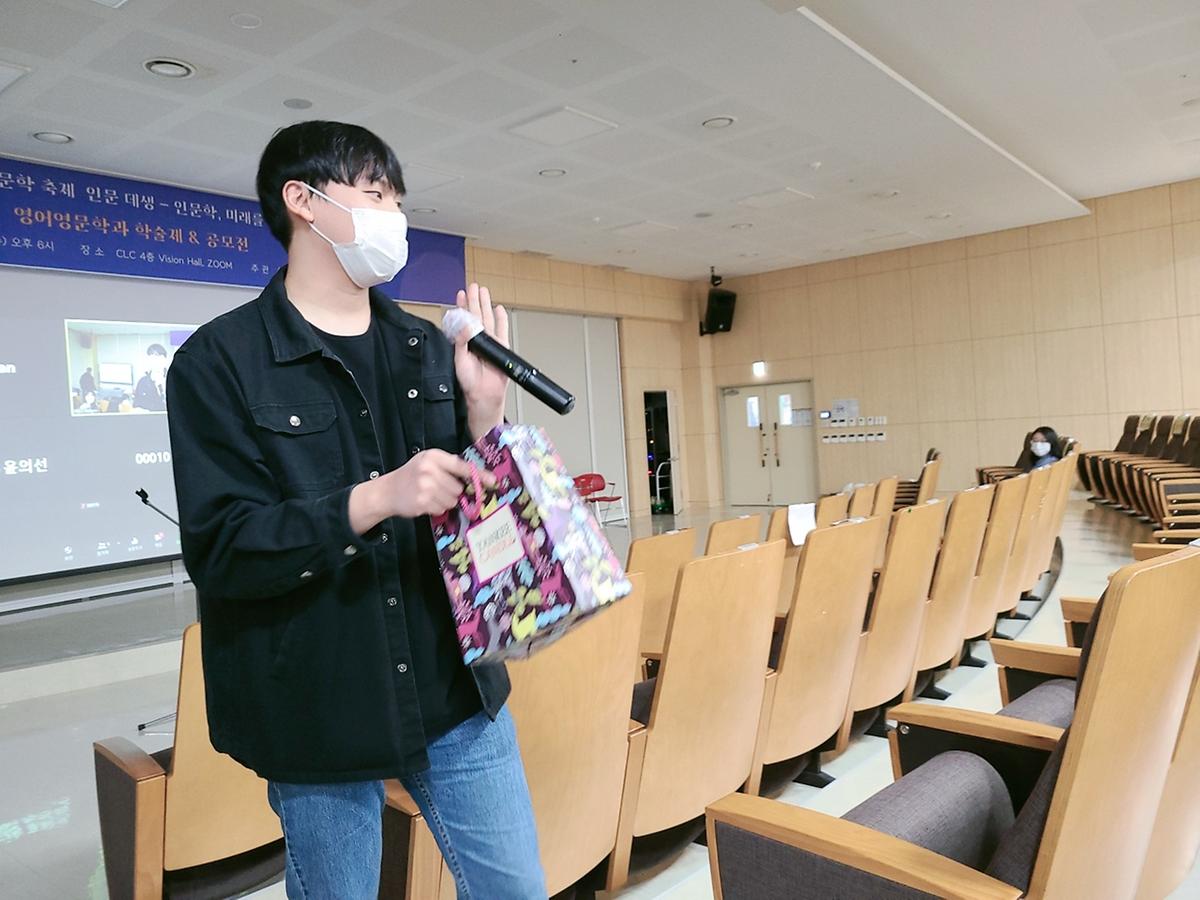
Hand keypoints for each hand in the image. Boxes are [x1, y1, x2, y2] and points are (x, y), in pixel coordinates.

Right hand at [379, 450, 495, 517]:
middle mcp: (430, 470)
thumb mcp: (428, 462)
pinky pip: (442, 509)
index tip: (493, 481)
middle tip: (438, 489)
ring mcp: (426, 486)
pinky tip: (425, 502)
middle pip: (458, 488)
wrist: (388, 490)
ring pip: (452, 500)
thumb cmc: (412, 475)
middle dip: (453, 492)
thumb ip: (449, 466)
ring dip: (445, 501)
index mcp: (434, 457)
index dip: (479, 475)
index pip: (461, 466)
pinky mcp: (422, 502)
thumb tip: (474, 477)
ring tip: (430, 495)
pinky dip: (436, 508)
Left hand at [453, 283, 507, 435]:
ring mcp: (490, 342)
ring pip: (488, 318)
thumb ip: (461, 342)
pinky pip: (502, 329)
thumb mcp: (460, 360)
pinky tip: (499, 309)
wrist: (484, 394)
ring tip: (484, 291)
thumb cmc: (470, 382)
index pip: (463, 320)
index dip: (462, 307)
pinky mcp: (501, 346)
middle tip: (473, 286)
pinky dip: (502, 319)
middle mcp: (478, 340)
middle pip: (476, 315)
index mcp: (466, 342)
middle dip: (474, 300)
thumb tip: (465, 326)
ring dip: (486, 305)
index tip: (460, 294)